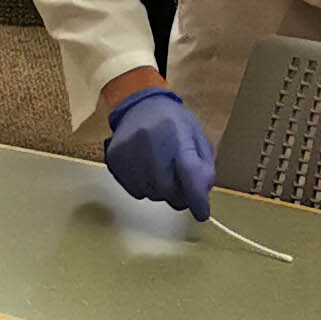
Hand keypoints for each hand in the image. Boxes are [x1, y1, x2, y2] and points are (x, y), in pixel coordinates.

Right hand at [103, 86, 216, 220]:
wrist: (140, 105)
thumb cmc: (174, 123)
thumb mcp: (197, 138)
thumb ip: (204, 167)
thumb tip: (201, 195)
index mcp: (178, 135)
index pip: (190, 174)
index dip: (197, 199)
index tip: (201, 214)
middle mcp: (151, 143)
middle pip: (169, 190)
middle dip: (179, 195)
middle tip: (181, 186)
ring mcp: (130, 152)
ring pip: (151, 194)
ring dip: (161, 191)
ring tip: (161, 172)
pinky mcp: (115, 160)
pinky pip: (134, 191)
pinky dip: (145, 188)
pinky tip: (147, 171)